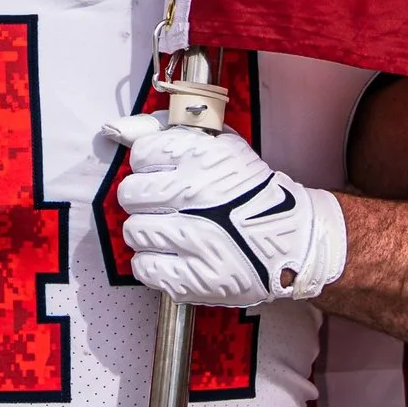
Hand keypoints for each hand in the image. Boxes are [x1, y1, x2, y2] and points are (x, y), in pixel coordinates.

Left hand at [101, 116, 347, 306]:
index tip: (164, 174)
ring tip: (175, 233)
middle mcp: (193, 194)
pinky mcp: (192, 277)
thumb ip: (167, 132)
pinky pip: (143, 267)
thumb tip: (117, 129)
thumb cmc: (249, 192)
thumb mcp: (219, 146)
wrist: (290, 239)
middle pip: (130, 194)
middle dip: (144, 200)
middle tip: (166, 206)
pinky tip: (175, 257)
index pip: (141, 154)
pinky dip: (154, 264)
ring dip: (149, 233)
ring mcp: (192, 238)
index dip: (149, 166)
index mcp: (200, 157)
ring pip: (134, 232)